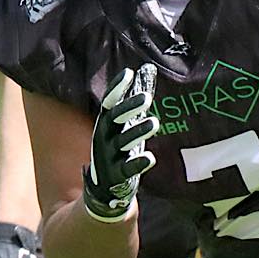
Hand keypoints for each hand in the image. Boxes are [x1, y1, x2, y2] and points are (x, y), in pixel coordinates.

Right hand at [83, 62, 156, 221]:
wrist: (105, 189)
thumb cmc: (119, 149)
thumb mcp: (124, 124)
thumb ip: (136, 98)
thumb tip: (147, 68)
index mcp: (105, 124)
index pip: (109, 103)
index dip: (117, 88)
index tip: (128, 74)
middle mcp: (104, 138)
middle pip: (114, 120)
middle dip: (128, 108)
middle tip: (147, 98)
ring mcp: (109, 158)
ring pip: (122, 143)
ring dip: (137, 132)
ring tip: (154, 123)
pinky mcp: (116, 177)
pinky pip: (127, 169)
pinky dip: (137, 164)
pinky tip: (150, 158)